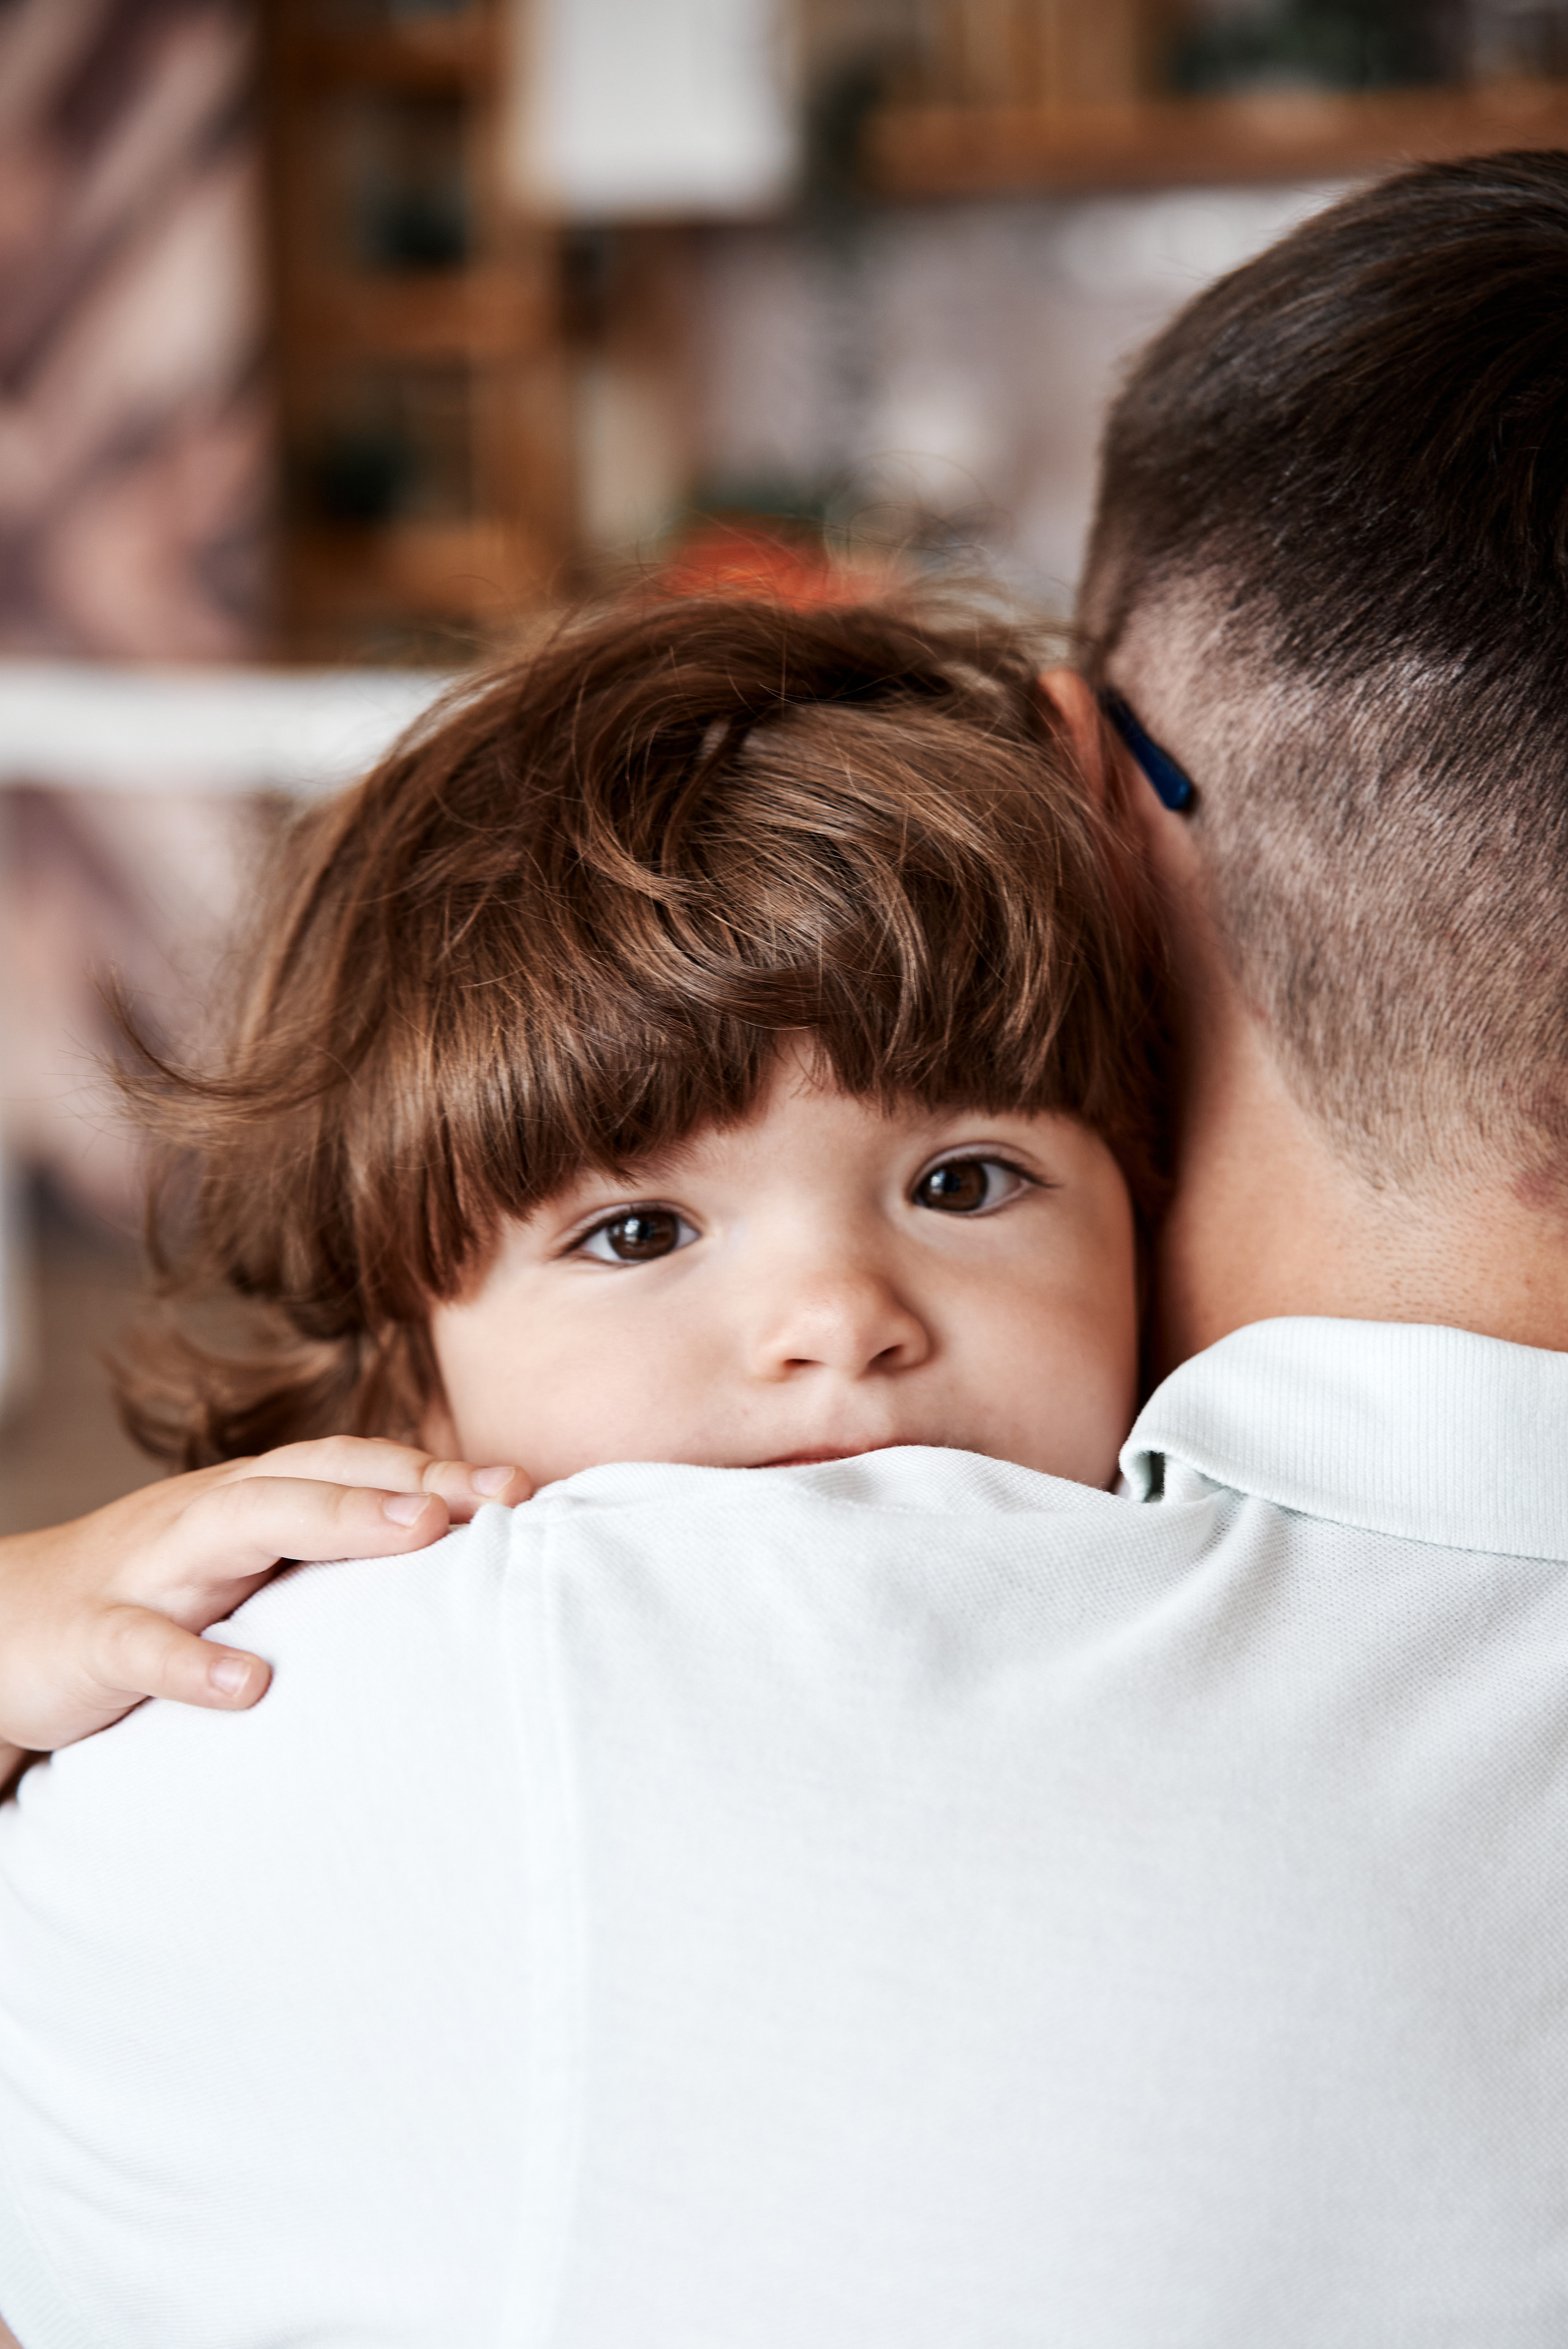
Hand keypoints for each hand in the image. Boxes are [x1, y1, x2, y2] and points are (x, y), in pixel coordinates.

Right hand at [0, 1438, 529, 1786]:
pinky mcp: (92, 1639)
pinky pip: (140, 1645)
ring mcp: (150, 1570)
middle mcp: (209, 1516)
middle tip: (495, 1496)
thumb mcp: (247, 1571)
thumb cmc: (154, 1600)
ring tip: (416, 1532)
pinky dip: (190, 1663)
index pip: (354, 1464)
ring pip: (241, 1523)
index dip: (438, 1468)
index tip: (526, 1486)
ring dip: (334, 1522)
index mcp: (252, 1501)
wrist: (1, 1628)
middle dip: (406, 1478)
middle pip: (313, 1476)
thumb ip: (330, 1562)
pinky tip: (245, 1686)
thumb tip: (455, 1567)